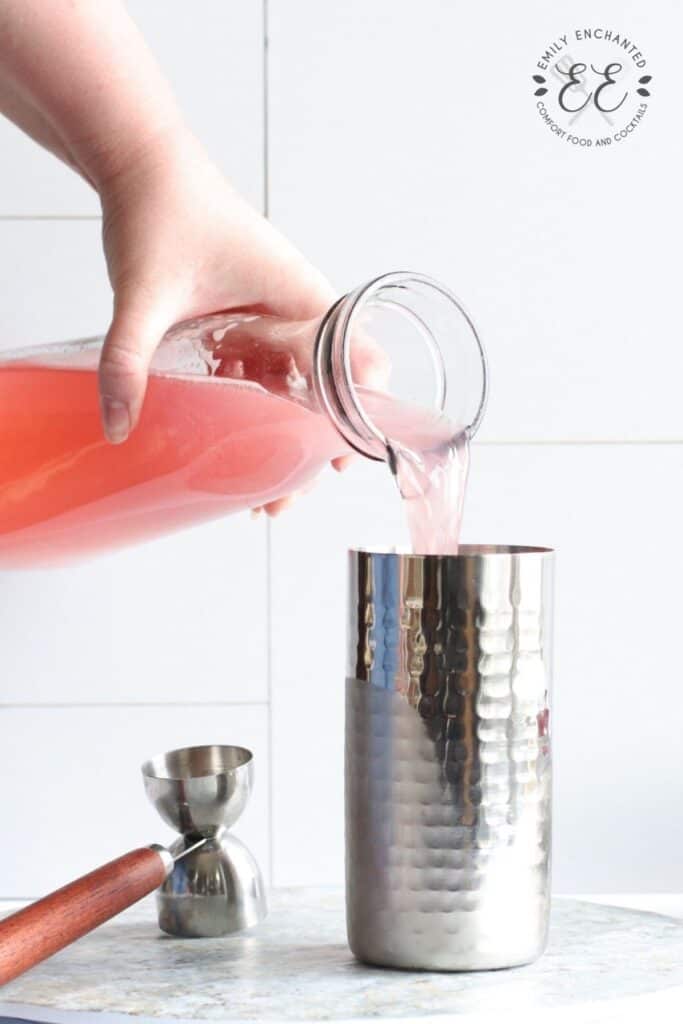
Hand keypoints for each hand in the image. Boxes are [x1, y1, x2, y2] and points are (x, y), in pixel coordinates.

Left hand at [98, 133, 384, 513]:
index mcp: (300, 298)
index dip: (360, 414)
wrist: (142, 166)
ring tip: (258, 486)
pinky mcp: (242, 319)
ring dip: (282, 435)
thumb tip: (118, 425)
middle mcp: (295, 310)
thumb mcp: (146, 293)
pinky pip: (259, 373)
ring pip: (291, 387)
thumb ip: (128, 357)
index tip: (344, 460)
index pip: (357, 362)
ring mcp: (269, 316)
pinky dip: (252, 408)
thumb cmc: (163, 209)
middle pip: (324, 391)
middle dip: (309, 448)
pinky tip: (231, 441)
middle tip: (282, 497)